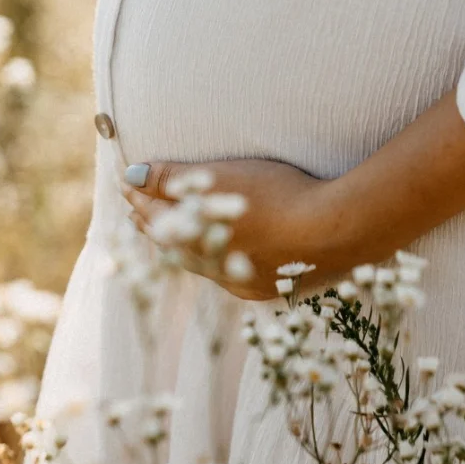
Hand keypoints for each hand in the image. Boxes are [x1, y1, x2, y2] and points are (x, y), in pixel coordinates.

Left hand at [120, 157, 348, 301]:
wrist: (336, 230)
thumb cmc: (278, 196)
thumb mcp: (222, 177)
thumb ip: (173, 179)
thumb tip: (130, 178)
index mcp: (200, 243)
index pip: (159, 220)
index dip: (143, 201)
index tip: (128, 189)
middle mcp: (218, 270)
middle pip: (177, 246)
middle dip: (158, 225)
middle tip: (141, 212)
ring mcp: (247, 281)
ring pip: (205, 265)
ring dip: (186, 245)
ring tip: (176, 232)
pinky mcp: (276, 286)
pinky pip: (235, 275)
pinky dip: (220, 261)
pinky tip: (226, 256)